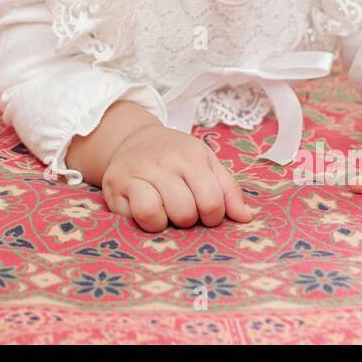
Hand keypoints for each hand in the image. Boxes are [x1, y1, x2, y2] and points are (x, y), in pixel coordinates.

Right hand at [101, 123, 254, 232]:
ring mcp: (137, 172)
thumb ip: (228, 190)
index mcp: (192, 156)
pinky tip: (145, 212)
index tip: (205, 212)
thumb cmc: (175, 157)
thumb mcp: (205, 163)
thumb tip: (245, 218)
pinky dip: (143, 221)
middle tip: (182, 210)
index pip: (212, 202)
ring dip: (164, 223)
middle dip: (187, 220)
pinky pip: (133, 216)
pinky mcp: (115, 185)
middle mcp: (163, 161)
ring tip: (164, 213)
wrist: (132, 138)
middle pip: (185, 213)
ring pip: (155, 215)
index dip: (213, 217)